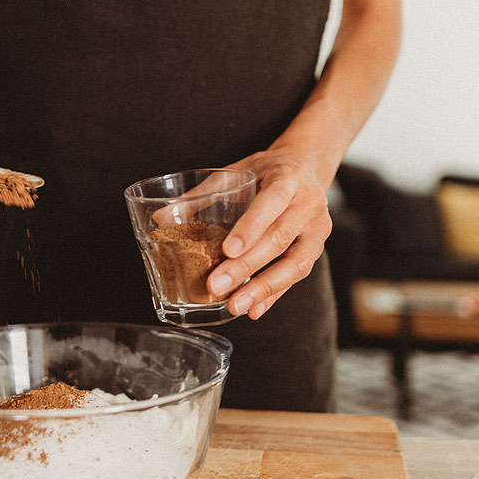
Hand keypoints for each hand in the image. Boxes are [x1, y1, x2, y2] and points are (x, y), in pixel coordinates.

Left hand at [206, 152, 332, 319]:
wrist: (307, 168)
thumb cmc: (267, 171)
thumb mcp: (237, 171)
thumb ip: (202, 195)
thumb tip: (161, 218)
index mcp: (289, 179)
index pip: (273, 201)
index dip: (251, 227)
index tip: (227, 250)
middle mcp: (309, 204)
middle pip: (280, 238)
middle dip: (247, 265)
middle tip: (217, 285)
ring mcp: (317, 230)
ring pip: (296, 264)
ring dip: (263, 288)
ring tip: (235, 305)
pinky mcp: (317, 250)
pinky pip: (296, 277)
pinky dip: (274, 296)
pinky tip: (253, 310)